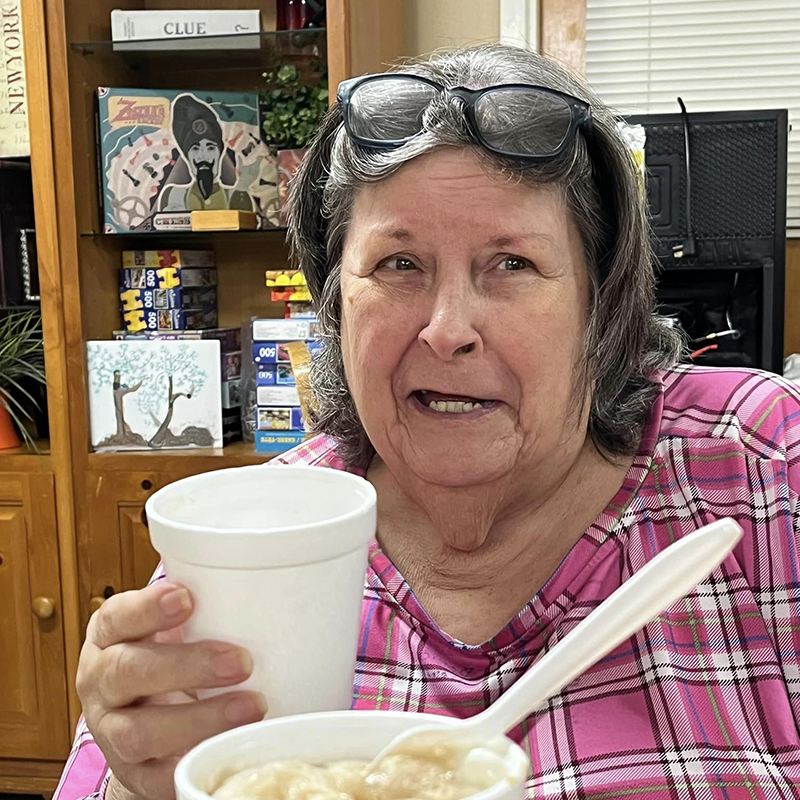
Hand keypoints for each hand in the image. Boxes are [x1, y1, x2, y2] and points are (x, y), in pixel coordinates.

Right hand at [77, 581, 266, 799]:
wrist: (142, 714)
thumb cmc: (168, 652)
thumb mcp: (174, 624)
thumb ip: (203, 606)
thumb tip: (264, 587)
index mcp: (111, 634)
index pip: (118, 617)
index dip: (147, 608)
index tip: (187, 599)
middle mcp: (101, 680)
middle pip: (128, 671)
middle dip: (187, 666)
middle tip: (240, 662)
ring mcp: (111, 730)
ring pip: (140, 731)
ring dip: (198, 720)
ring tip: (250, 707)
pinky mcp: (132, 772)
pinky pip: (155, 778)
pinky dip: (190, 764)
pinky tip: (224, 750)